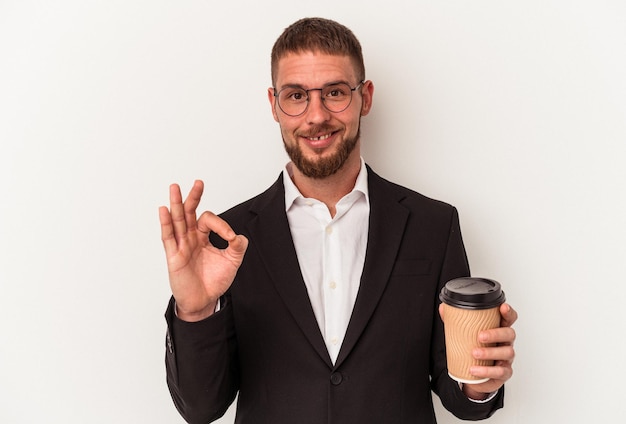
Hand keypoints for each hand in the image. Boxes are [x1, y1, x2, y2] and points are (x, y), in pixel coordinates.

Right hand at [159, 180, 247, 320]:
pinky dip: (166, 223)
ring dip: (176, 204)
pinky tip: (164, 210)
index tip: (230, 238)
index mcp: (203, 237)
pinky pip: (169, 237)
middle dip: (194, 197)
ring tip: (175, 187)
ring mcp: (181, 246)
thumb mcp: (232, 261)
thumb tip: (238, 235)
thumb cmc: (214, 281)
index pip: (209, 220)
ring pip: (177, 221)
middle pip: (189, 212)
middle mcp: (191, 238)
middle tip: (198, 182)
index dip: (222, 225)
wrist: (204, 301)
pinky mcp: (174, 256)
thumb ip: (237, 246)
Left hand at [461, 303, 516, 398]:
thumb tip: (443, 308)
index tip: (502, 307)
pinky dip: (487, 371)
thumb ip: (455, 320)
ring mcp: (506, 358)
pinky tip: (475, 369)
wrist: (473, 374)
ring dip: (490, 352)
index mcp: (498, 329)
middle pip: (509, 334)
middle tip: (480, 336)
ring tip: (474, 353)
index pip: (509, 318)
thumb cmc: (473, 349)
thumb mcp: (465, 334)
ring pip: (507, 352)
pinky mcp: (504, 372)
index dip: (508, 312)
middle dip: (496, 334)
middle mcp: (505, 342)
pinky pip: (500, 371)